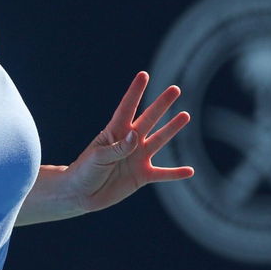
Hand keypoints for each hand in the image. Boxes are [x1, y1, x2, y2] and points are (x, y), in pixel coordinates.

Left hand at [63, 71, 193, 213]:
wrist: (80, 194)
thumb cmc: (84, 171)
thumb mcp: (98, 157)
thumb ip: (117, 147)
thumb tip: (135, 136)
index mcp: (114, 133)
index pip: (127, 108)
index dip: (135, 92)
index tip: (143, 75)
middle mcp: (129, 142)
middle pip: (149, 120)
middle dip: (161, 105)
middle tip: (175, 89)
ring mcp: (137, 158)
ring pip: (159, 141)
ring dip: (172, 129)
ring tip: (185, 116)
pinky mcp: (142, 176)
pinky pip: (163, 174)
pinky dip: (176, 173)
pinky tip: (190, 170)